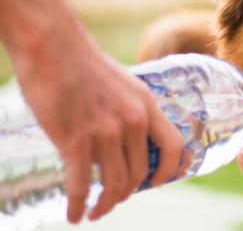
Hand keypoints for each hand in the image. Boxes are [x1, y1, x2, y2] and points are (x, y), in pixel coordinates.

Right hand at [12, 37, 184, 222]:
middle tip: (116, 198)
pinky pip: (82, 186)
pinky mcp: (75, 141)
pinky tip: (74, 215)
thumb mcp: (123, 84)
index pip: (174, 146)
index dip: (172, 170)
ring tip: (96, 210)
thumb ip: (130, 110)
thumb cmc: (83, 63)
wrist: (52, 45)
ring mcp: (105, 132)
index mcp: (147, 104)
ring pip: (115, 184)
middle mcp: (132, 120)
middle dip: (129, 192)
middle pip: (141, 172)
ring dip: (106, 204)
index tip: (161, 182)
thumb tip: (128, 138)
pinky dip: (79, 205)